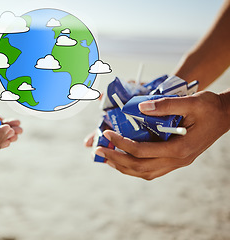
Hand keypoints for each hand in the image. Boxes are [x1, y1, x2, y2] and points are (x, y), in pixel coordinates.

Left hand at [94, 91, 229, 179]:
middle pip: (140, 167)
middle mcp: (178, 160)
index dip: (122, 143)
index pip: (143, 151)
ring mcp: (178, 163)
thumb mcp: (191, 101)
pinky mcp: (177, 160)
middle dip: (116, 159)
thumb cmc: (210, 107)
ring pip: (145, 172)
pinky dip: (136, 167)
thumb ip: (166, 105)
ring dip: (124, 167)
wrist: (226, 116)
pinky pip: (152, 170)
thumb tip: (140, 108)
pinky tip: (126, 160)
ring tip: (107, 159)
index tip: (107, 133)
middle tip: (98, 150)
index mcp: (180, 148)